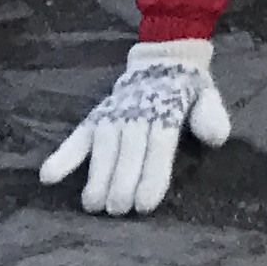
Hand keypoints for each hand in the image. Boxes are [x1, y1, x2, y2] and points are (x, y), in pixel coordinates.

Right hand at [39, 38, 230, 215]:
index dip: (151, 174)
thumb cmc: (187, 87)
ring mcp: (114, 113)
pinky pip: (78, 135)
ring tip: (92, 205)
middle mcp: (137, 111)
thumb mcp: (207, 95)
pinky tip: (48, 176)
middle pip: (128, 150)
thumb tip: (218, 138)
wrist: (165, 55)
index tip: (144, 204)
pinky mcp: (97, 116)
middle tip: (118, 210)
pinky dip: (63, 154)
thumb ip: (211, 116)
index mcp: (168, 108)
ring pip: (103, 147)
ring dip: (96, 176)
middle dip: (122, 182)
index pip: (158, 145)